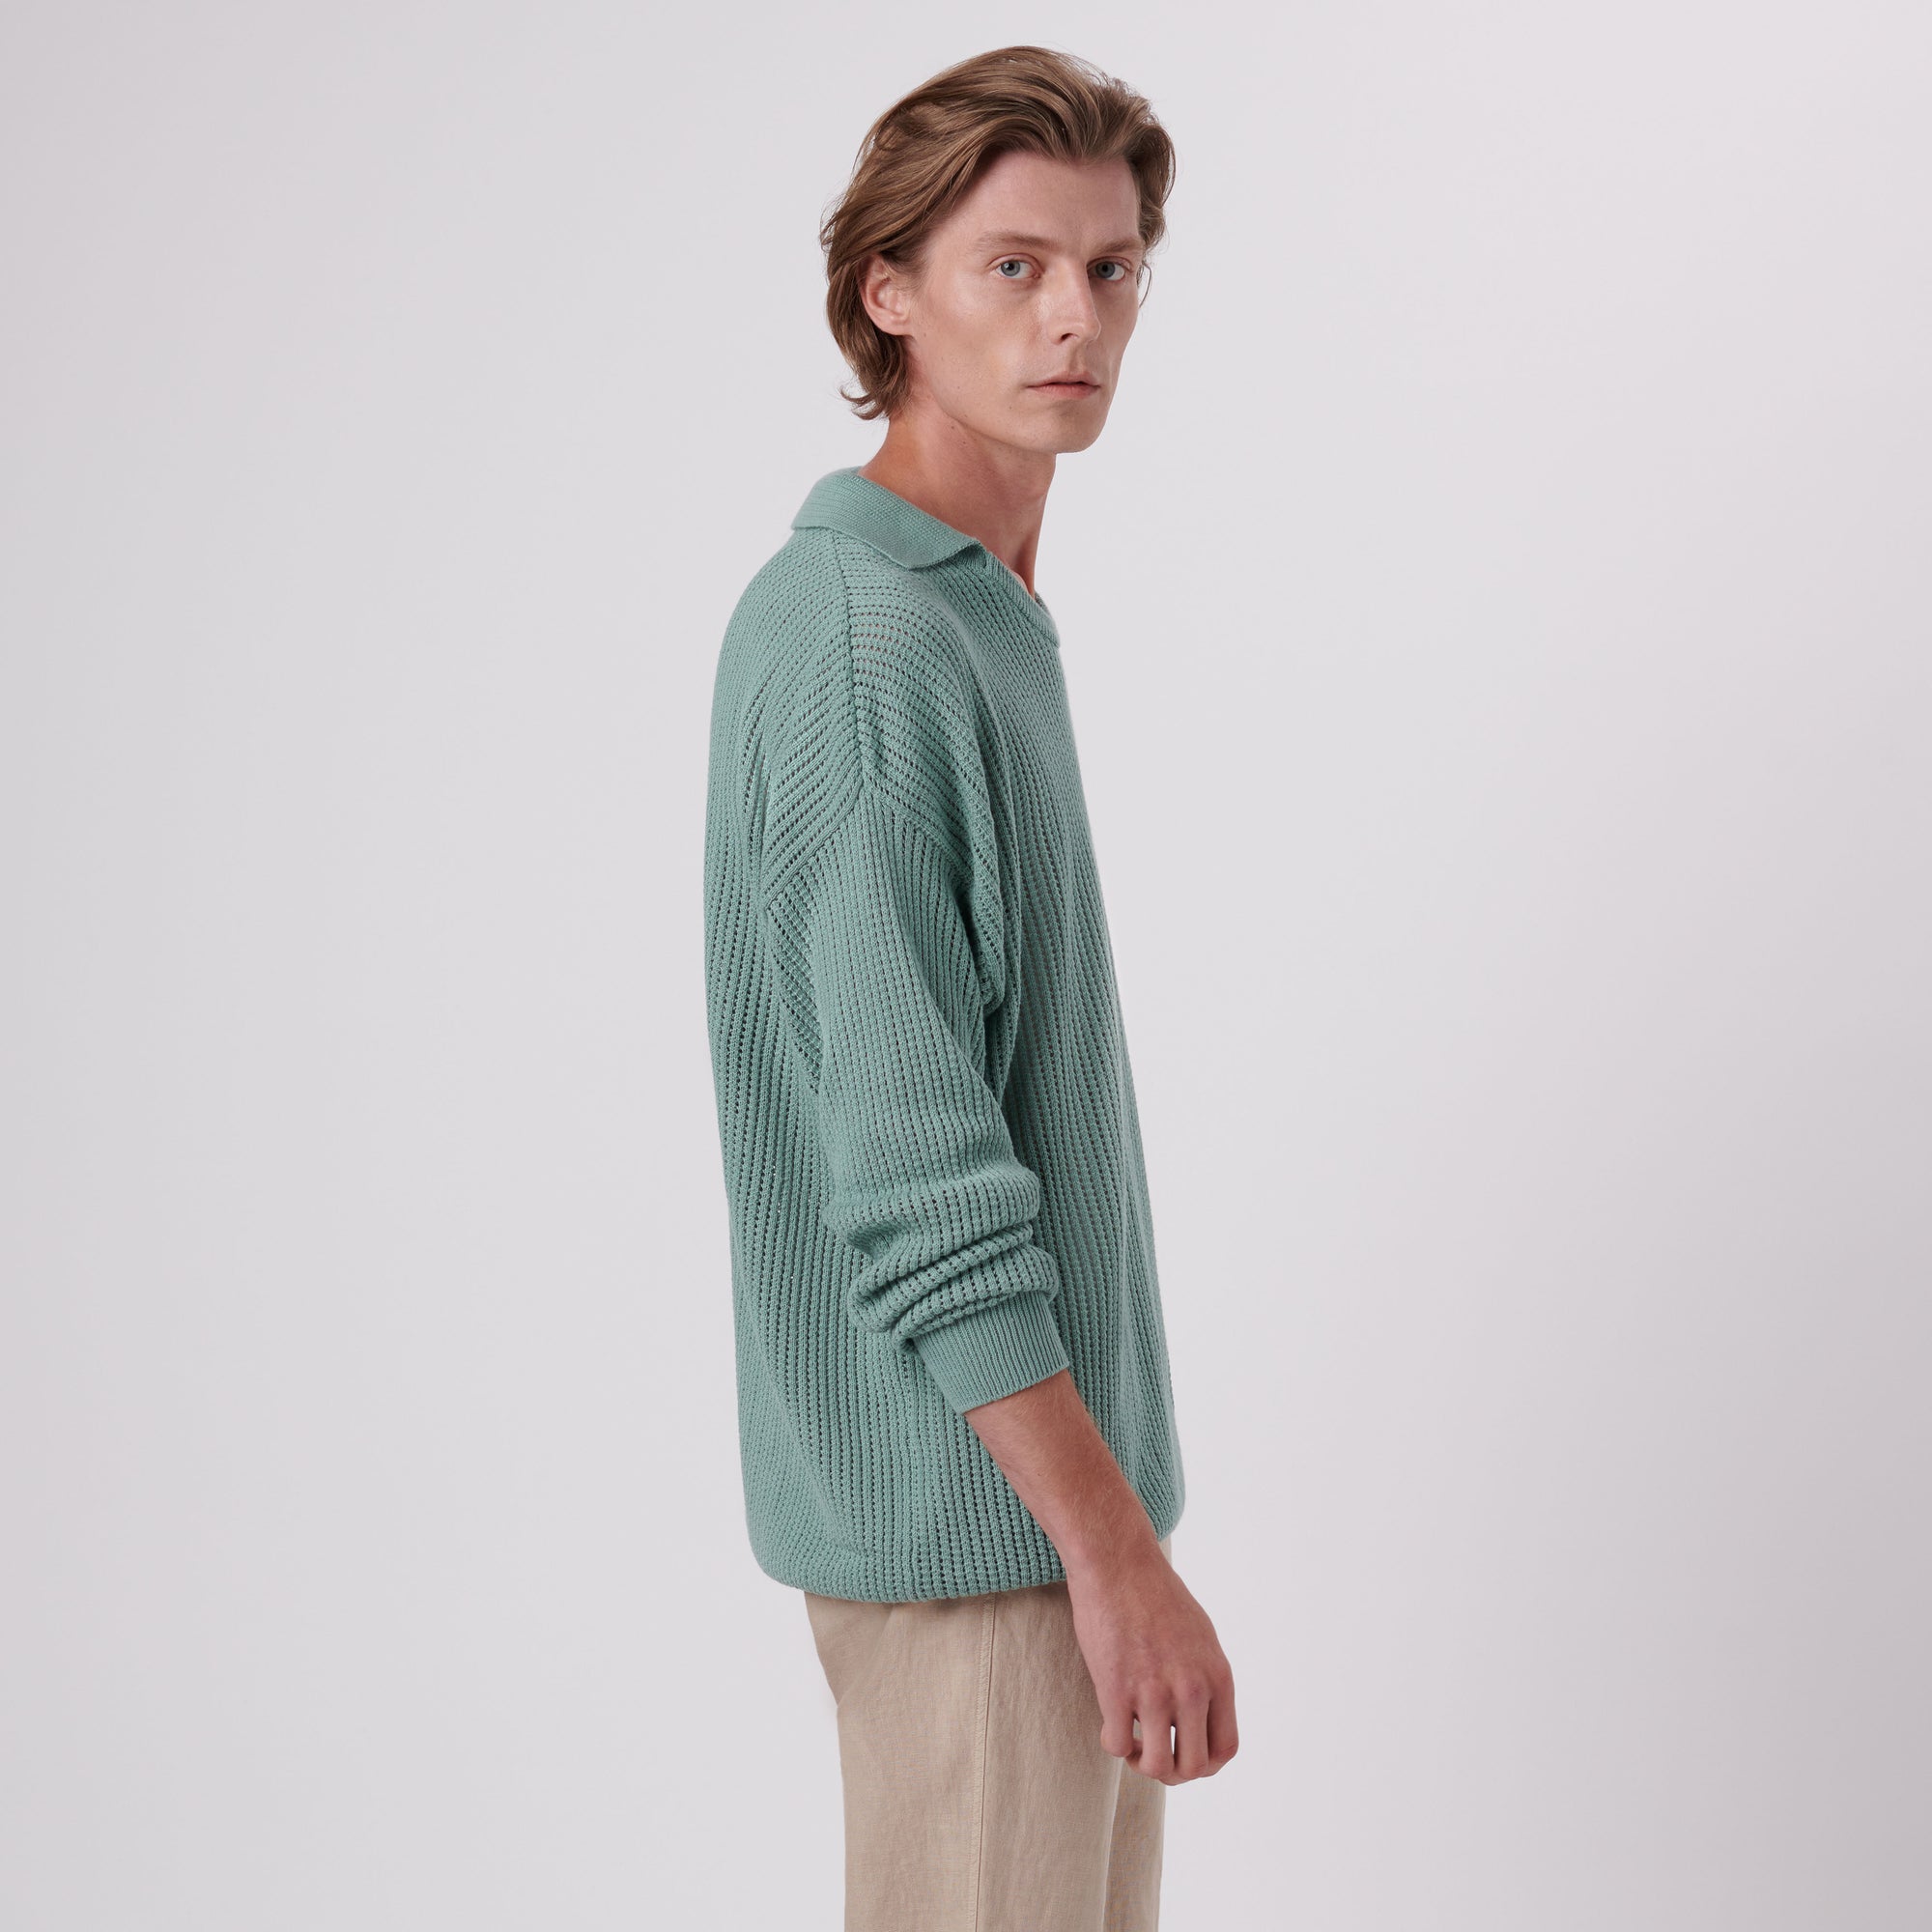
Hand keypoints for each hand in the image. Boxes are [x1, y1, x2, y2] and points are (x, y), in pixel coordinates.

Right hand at [1063, 1540, 1238, 1783]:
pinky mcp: (1116, 1689)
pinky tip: (1112, 1723)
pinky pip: (1117, 1745)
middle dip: (1173, 1772)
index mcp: (1217, 1677)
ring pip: (1157, 1766)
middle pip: (1194, 1767)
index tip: (1184, 1754)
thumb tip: (1202, 1716)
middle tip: (1154, 1753)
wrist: (1118, 1563)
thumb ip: (1206, 1678)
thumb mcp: (1200, 1636)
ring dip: (1143, 1765)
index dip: (1206, 1765)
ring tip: (1133, 1744)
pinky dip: (1115, 1744)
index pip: (1226, 1748)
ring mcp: (1155, 1691)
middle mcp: (1192, 1689)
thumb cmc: (1155, 1594)